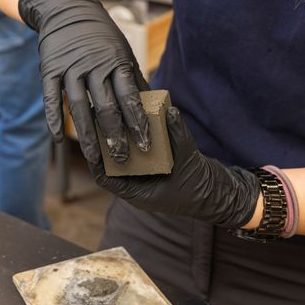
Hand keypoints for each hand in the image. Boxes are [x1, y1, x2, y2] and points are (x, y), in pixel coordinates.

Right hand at [18, 0, 150, 165]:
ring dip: (88, 135)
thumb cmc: (99, 33)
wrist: (65, 8)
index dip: (137, 122)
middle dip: (115, 135)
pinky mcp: (49, 70)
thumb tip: (152, 103)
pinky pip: (51, 98)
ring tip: (96, 158)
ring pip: (80, 107)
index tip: (145, 143)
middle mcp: (93, 66)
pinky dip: (53, 119)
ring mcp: (70, 68)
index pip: (129, 97)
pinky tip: (57, 138)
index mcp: (116, 61)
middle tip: (122, 159)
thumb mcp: (121, 50)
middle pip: (106, 107)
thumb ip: (132, 77)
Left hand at [92, 106, 260, 227]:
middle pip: (110, 164)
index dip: (95, 161)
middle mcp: (136, 184)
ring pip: (120, 157)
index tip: (89, 142)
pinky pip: (134, 150)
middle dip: (102, 144)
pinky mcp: (149, 165)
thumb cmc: (200, 186)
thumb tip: (170, 111)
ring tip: (105, 116)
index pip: (106, 179)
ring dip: (114, 138)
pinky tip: (127, 117)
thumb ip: (179, 137)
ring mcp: (142, 175)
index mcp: (138, 192)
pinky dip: (131, 136)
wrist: (215, 193)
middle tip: (94, 121)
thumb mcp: (189, 161)